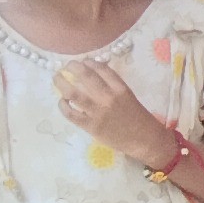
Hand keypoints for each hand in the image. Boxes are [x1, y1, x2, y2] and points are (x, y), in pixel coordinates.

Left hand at [50, 56, 164, 156]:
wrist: (146, 141)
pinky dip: (63, 105)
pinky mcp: (91, 126)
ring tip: (57, 78)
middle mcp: (109, 98)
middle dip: (72, 67)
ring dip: (61, 83)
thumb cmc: (139, 119)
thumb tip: (92, 76)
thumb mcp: (130, 97)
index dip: (89, 62)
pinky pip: (70, 113)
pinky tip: (62, 102)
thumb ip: (113, 87)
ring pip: (73, 93)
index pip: (101, 69)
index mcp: (121, 89)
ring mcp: (99, 112)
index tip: (83, 62)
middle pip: (85, 76)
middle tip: (66, 66)